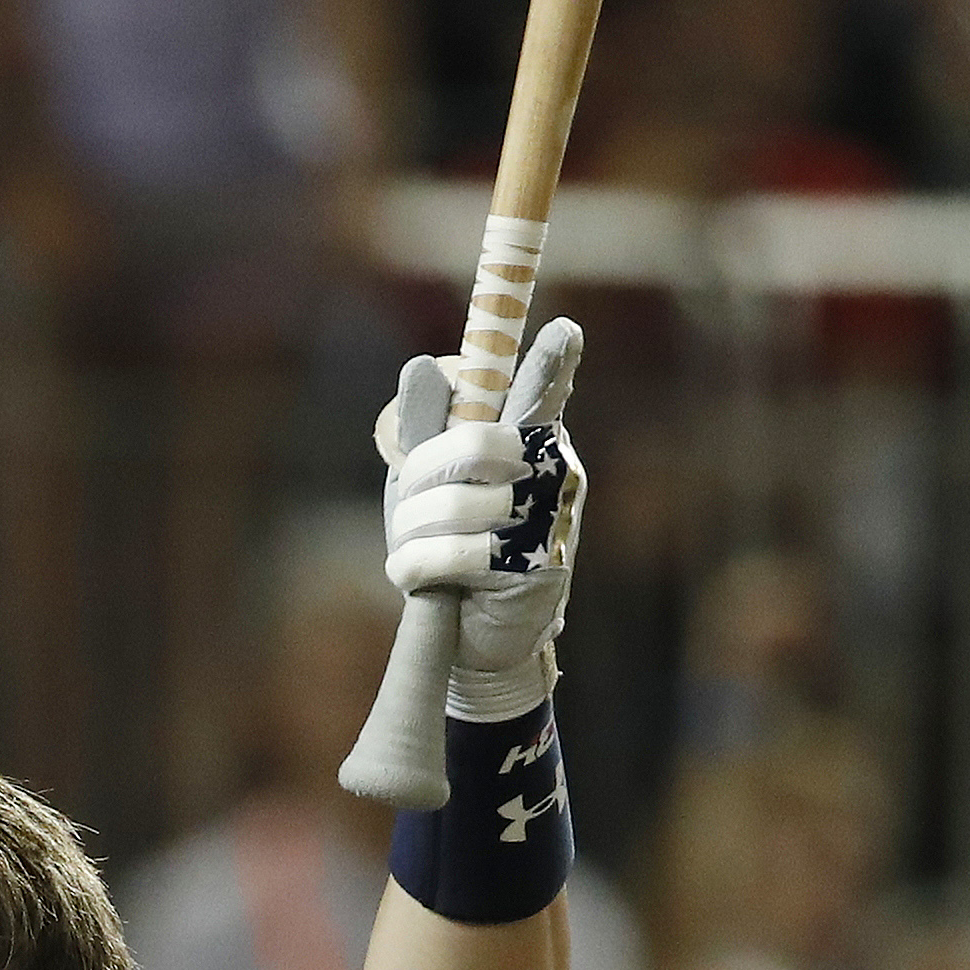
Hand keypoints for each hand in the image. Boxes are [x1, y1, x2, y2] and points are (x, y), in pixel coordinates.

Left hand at [376, 319, 586, 721]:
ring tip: (412, 552)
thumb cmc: (451, 545)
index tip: (562, 332)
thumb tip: (422, 366)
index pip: (542, 393)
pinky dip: (416, 565)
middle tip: (407, 507)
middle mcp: (554, 472)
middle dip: (420, 476)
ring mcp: (550, 521)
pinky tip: (415, 577)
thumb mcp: (427, 485)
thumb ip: (428, 429)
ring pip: (456, 504)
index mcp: (530, 440)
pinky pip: (457, 554)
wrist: (476, 637)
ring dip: (411, 532)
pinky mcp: (537, 571)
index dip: (551, 364)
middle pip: (471, 445)